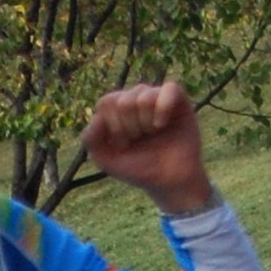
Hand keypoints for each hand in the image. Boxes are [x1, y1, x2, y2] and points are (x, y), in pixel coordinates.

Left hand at [82, 81, 215, 214]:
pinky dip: (163, 108)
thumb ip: (91, 139)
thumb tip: (97, 117)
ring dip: (146, 123)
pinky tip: (162, 124)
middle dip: (129, 127)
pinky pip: (170, 89)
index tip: (124, 144)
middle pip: (123, 101)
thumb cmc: (139, 169)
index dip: (114, 126)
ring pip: (143, 96)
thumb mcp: (106, 159)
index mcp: (117, 110)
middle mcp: (136, 99)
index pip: (106, 102)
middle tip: (140, 140)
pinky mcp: (179, 100)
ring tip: (153, 134)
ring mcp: (157, 98)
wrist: (169, 182)